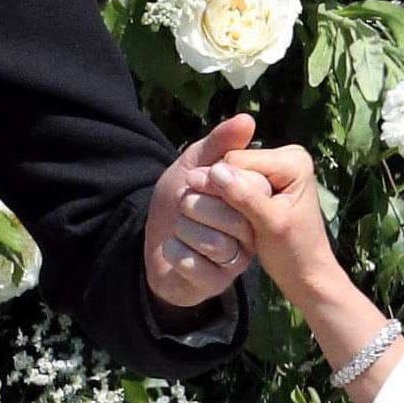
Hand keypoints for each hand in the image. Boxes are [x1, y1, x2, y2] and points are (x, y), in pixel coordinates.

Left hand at [145, 114, 262, 305]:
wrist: (152, 243)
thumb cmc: (178, 202)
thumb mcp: (193, 165)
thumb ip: (218, 144)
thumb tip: (248, 119)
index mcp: (251, 201)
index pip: (249, 186)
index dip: (215, 179)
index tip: (193, 177)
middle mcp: (251, 231)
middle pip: (233, 216)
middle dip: (196, 205)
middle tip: (183, 203)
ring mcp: (236, 260)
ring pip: (217, 243)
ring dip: (185, 229)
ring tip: (178, 227)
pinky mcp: (217, 282)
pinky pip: (199, 267)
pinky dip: (177, 253)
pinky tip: (173, 249)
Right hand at [202, 135, 339, 296]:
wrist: (306, 273)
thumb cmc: (294, 253)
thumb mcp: (270, 226)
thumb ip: (245, 197)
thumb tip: (216, 171)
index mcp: (293, 160)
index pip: (236, 161)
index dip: (222, 186)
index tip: (229, 216)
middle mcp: (286, 156)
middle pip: (233, 165)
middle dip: (225, 193)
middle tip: (236, 222)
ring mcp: (276, 168)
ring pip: (230, 176)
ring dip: (226, 200)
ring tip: (237, 222)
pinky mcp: (267, 182)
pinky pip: (235, 185)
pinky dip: (231, 203)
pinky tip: (236, 219)